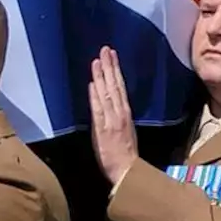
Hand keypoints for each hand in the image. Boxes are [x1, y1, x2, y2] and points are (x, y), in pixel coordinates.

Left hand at [88, 46, 138, 185]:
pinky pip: (100, 109)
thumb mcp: (121, 130)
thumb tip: (104, 100)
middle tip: (105, 50)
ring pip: (107, 93)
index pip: (120, 87)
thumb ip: (113, 115)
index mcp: (125, 113)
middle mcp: (120, 113)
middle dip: (110, 67)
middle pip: (114, 85)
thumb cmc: (124, 154)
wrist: (127, 171)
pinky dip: (96, 96)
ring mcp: (112, 120)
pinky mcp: (104, 129)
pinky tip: (93, 84)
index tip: (111, 57)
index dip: (115, 71)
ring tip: (98, 60)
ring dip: (102, 76)